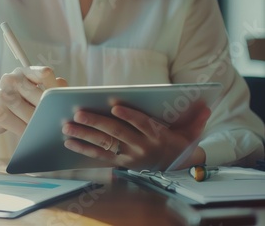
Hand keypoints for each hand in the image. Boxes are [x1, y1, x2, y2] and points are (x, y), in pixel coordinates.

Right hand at [0, 66, 66, 149]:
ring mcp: (2, 95)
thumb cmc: (15, 101)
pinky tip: (33, 135)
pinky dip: (29, 133)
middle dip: (50, 111)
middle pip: (40, 96)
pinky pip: (20, 126)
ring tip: (48, 130)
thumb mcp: (29, 90)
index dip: (57, 87)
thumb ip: (48, 88)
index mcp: (23, 71)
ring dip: (40, 125)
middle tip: (60, 122)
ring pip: (31, 114)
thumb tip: (68, 93)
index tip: (62, 100)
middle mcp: (11, 79)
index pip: (45, 74)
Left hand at [62, 100, 210, 170]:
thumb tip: (205, 105)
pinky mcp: (119, 163)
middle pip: (117, 134)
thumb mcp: (190, 131)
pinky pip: (99, 157)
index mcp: (158, 136)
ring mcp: (128, 156)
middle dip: (96, 123)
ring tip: (67, 127)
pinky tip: (69, 143)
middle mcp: (141, 147)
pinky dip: (83, 150)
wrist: (176, 168)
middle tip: (78, 113)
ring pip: (104, 145)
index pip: (143, 124)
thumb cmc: (178, 142)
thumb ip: (195, 118)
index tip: (115, 107)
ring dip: (84, 136)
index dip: (130, 116)